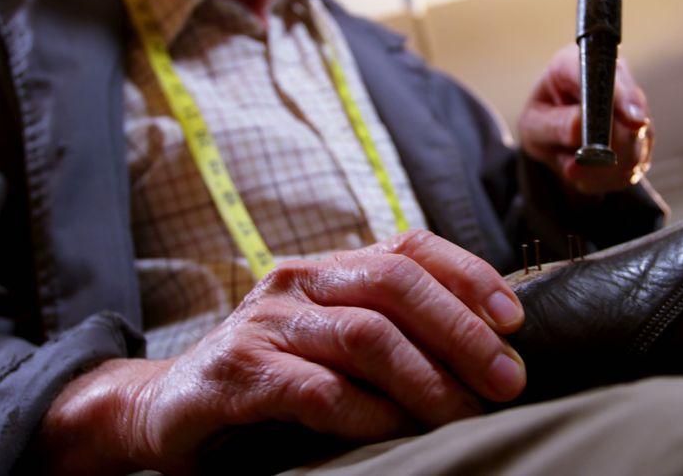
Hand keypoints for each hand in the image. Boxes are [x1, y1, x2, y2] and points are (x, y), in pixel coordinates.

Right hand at [36, 231, 525, 473]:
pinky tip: (397, 433)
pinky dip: (366, 414)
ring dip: (426, 379)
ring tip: (462, 415)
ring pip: (365, 335)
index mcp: (333, 269)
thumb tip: (491, 348)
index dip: (470, 276)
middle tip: (506, 381)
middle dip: (462, 332)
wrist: (166, 406)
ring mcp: (265, 323)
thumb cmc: (274, 375)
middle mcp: (301, 282)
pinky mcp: (235, 373)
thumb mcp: (338, 342)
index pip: (412, 248)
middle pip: (396, 285)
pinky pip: (316, 389)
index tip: (516, 320)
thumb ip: (396, 332)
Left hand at [518, 44, 653, 195]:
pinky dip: (608, 178)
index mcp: (576, 63)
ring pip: (636, 144)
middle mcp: (613, 77)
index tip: (633, 122)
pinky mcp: (643, 136)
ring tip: (572, 169)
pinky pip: (636, 164)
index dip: (622, 96)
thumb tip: (582, 127)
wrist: (553, 138)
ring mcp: (634, 106)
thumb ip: (555, 125)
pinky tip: (588, 172)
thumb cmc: (541, 123)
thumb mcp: (534, 126)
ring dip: (602, 169)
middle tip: (573, 168)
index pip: (604, 73)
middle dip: (609, 147)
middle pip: (631, 112)